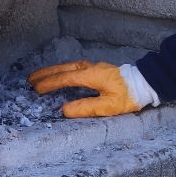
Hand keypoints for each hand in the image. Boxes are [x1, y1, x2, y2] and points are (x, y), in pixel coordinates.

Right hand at [28, 60, 145, 117]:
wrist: (146, 83)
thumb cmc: (129, 96)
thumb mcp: (109, 106)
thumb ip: (86, 108)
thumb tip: (64, 110)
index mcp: (91, 76)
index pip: (65, 79)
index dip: (50, 84)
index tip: (36, 89)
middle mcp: (91, 68)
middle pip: (63, 68)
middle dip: (46, 73)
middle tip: (29, 79)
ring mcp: (95, 67)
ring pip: (69, 66)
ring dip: (54, 71)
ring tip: (40, 77)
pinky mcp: (98, 70)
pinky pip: (75, 68)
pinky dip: (63, 71)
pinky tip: (61, 76)